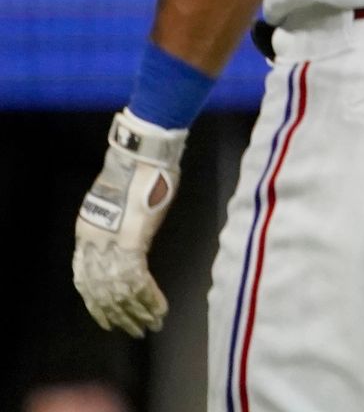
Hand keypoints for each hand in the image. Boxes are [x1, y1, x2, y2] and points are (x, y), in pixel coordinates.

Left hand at [73, 110, 186, 335]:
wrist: (142, 153)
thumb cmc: (138, 170)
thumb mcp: (118, 201)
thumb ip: (119, 224)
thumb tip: (128, 242)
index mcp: (86, 232)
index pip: (83, 279)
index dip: (95, 303)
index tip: (108, 319)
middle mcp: (93, 242)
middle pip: (100, 290)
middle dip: (118, 314)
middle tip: (134, 330)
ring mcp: (111, 242)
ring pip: (118, 290)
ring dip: (136, 311)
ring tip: (150, 325)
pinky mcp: (132, 241)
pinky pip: (138, 279)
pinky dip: (150, 297)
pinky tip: (159, 309)